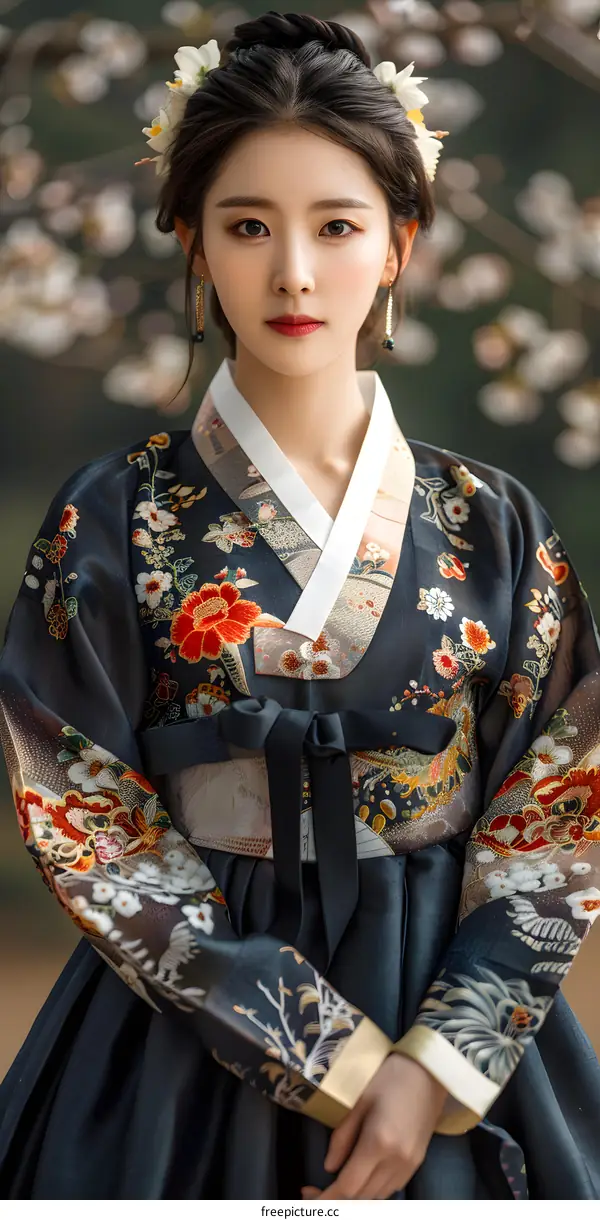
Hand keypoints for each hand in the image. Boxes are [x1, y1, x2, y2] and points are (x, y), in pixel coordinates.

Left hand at [301, 1052, 447, 1200]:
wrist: (429, 1072)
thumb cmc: (390, 1077)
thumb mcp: (358, 1101)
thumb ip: (341, 1137)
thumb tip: (328, 1166)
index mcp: (378, 1143)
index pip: (348, 1187)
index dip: (326, 1197)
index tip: (307, 1193)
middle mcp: (396, 1161)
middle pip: (362, 1197)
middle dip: (337, 1199)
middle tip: (315, 1190)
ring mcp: (409, 1165)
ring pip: (376, 1197)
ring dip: (355, 1196)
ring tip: (336, 1184)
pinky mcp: (417, 1163)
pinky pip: (390, 1189)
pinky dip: (372, 1190)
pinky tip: (361, 1178)